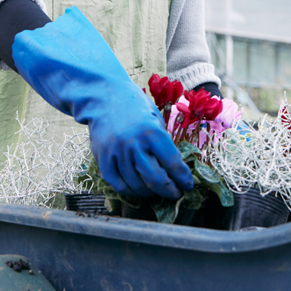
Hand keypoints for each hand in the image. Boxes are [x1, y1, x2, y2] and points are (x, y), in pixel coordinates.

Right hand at [13, 7, 193, 199]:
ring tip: (158, 191)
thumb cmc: (134, 106)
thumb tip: (177, 168)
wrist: (104, 97)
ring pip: (137, 185)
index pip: (172, 163)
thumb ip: (164, 142)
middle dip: (169, 191)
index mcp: (151, 132)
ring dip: (151, 193)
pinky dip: (131, 191)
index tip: (188, 185)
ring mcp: (116, 153)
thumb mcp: (156, 118)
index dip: (182, 178)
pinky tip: (139, 189)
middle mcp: (133, 144)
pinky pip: (118, 184)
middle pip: (155, 179)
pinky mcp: (102, 159)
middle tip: (175, 193)